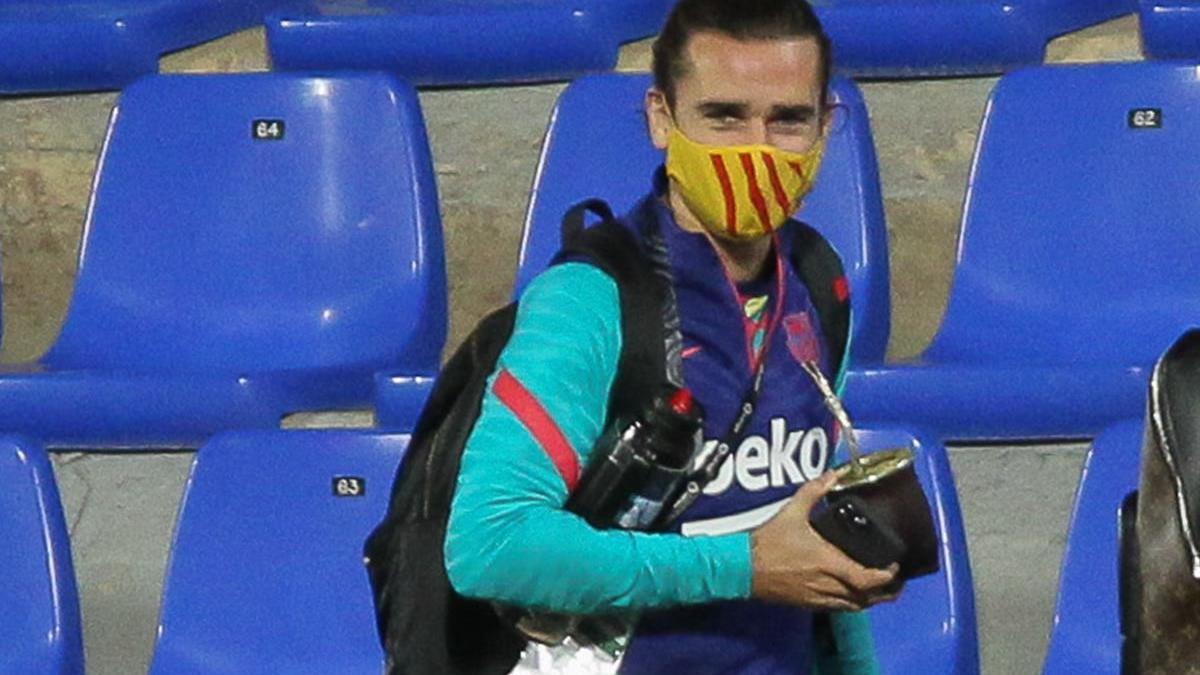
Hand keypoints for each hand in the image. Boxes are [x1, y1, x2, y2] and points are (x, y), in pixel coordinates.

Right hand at [750, 472, 900, 610]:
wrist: (742, 567)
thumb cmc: (768, 541)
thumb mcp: (791, 511)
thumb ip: (814, 491)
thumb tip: (834, 473)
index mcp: (828, 563)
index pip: (867, 579)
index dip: (886, 576)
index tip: (895, 567)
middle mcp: (827, 585)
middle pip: (866, 599)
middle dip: (885, 593)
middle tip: (895, 583)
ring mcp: (817, 597)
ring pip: (853, 607)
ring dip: (869, 600)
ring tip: (878, 589)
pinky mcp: (807, 604)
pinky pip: (837, 609)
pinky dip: (850, 604)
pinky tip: (850, 594)